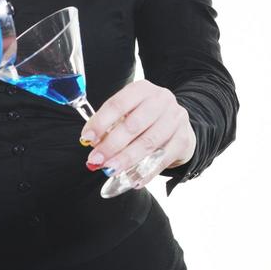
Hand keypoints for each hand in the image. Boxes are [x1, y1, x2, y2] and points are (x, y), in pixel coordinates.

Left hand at [79, 80, 196, 188]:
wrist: (178, 123)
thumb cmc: (145, 117)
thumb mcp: (129, 112)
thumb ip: (110, 125)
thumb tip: (93, 144)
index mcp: (142, 89)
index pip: (117, 104)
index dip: (100, 122)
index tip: (87, 139)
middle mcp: (161, 100)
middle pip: (133, 125)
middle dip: (111, 145)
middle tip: (96, 160)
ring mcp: (175, 119)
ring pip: (148, 143)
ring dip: (126, 159)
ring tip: (110, 170)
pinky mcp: (183, 139)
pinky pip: (162, 159)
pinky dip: (146, 172)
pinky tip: (133, 180)